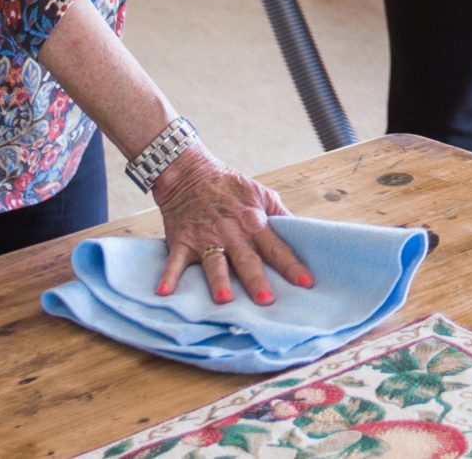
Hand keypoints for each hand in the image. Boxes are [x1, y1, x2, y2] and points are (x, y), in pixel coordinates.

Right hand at [152, 145, 312, 302]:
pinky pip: (174, 261)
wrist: (188, 171)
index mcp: (253, 221)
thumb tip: (300, 232)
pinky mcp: (181, 240)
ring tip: (224, 300)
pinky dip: (168, 276)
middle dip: (256, 280)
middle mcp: (231, 232)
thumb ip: (279, 214)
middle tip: (266, 300)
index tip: (306, 283)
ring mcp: (205, 237)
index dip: (291, 265)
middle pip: (246, 259)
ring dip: (219, 281)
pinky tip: (165, 292)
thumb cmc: (228, 185)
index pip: (276, 247)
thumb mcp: (260, 193)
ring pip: (214, 262)